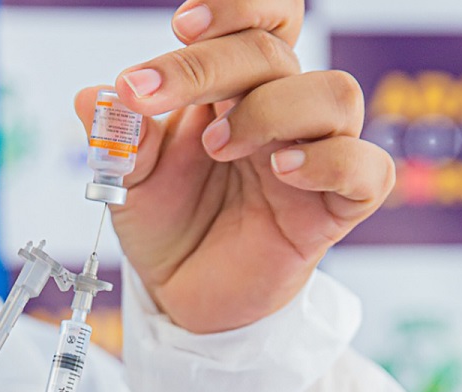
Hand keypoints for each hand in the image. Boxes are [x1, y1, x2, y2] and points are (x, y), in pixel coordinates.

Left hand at [76, 0, 393, 332]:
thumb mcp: (130, 181)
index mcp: (232, 93)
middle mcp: (277, 114)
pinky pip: (368, 170)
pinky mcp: (333, 210)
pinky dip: (330, 161)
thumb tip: (93, 99)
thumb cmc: (167, 225)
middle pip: (275, 53)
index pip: (258, 25)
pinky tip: (281, 170)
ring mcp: (312, 159)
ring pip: (335, 95)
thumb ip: (120, 139)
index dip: (233, 9)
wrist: (185, 292)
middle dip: (210, 65)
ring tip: (217, 145)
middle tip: (149, 95)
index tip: (182, 25)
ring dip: (269, 108)